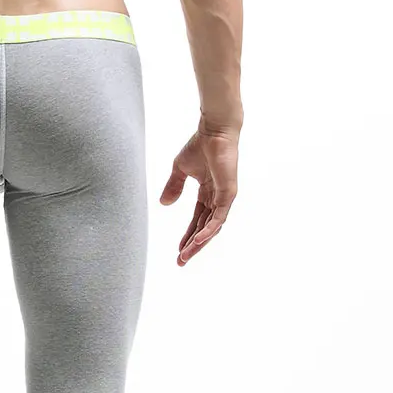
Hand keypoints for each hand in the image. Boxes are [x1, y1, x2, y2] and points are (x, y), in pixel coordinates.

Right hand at [159, 120, 239, 266]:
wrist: (214, 131)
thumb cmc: (200, 145)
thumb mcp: (179, 170)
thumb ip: (173, 187)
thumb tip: (164, 205)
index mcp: (207, 193)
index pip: (197, 220)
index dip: (187, 236)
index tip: (178, 251)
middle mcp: (217, 198)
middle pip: (204, 228)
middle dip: (192, 246)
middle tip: (181, 262)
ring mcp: (224, 197)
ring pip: (212, 227)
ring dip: (199, 243)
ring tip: (186, 256)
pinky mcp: (229, 193)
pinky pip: (219, 218)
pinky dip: (209, 230)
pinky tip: (198, 241)